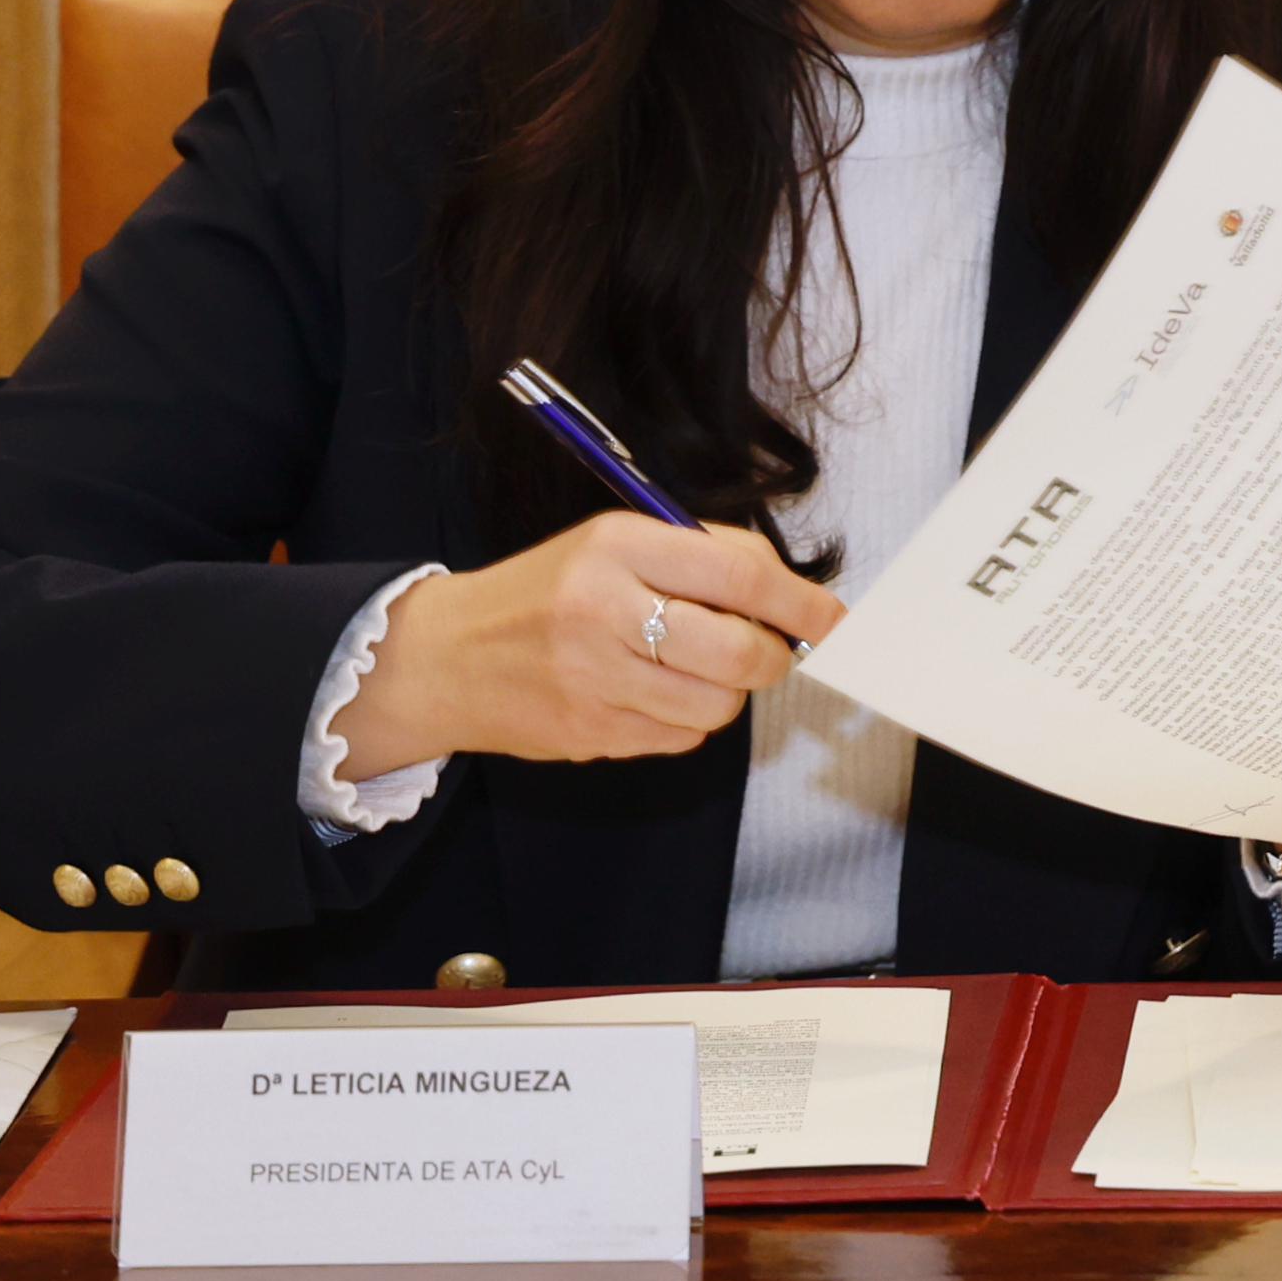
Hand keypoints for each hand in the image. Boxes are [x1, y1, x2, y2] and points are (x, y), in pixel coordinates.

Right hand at [335, 513, 847, 775]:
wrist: (448, 657)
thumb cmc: (548, 592)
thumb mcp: (614, 544)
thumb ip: (699, 557)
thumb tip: (790, 593)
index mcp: (618, 546)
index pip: (740, 574)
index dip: (802, 601)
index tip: (834, 617)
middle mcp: (605, 610)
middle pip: (740, 651)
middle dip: (774, 655)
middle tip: (771, 649)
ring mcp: (595, 679)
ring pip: (719, 702)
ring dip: (729, 690)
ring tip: (693, 665)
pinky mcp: (591, 734)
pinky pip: (683, 736)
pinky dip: (688, 717)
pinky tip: (653, 693)